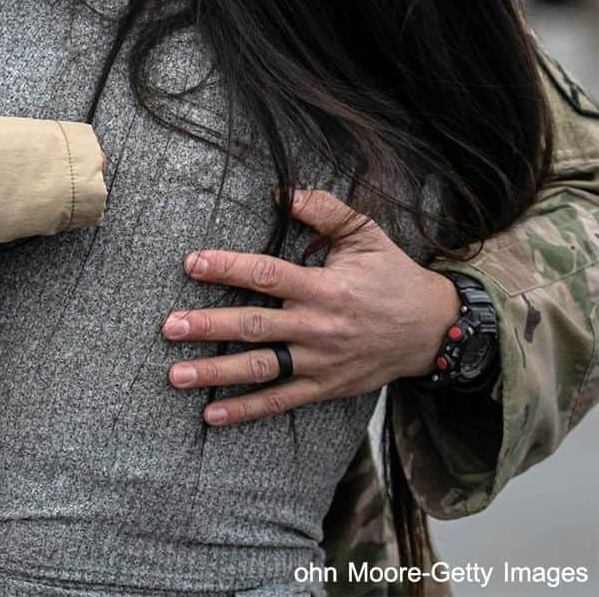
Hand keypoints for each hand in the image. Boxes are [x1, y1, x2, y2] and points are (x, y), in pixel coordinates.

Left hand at [162, 190, 460, 426]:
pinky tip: (211, 414)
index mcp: (326, 287)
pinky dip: (246, 410)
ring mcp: (320, 362)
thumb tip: (282, 190)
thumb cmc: (393, 275)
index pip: (268, 275)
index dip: (228, 267)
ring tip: (176, 374)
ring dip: (216, 373)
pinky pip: (281, 402)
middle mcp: (319, 327)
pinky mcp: (325, 387)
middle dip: (209, 326)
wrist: (434, 330)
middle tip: (169, 326)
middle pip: (256, 326)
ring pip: (261, 369)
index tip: (191, 263)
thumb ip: (325, 210)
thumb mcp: (366, 234)